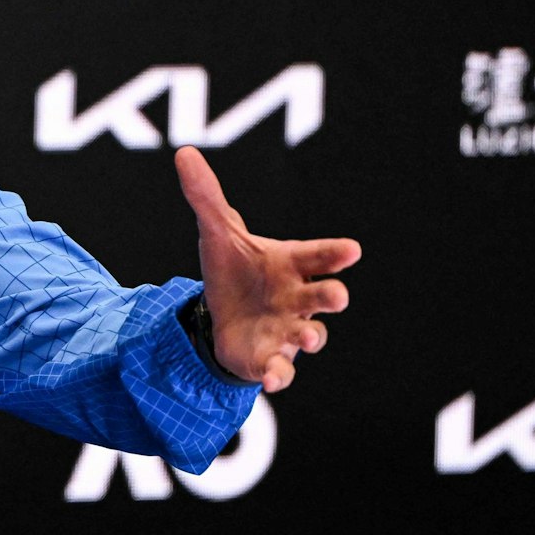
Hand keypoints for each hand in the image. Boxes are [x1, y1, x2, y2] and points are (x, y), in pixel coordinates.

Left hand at [174, 147, 360, 393]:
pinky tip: (273, 380)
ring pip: (310, 336)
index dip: (334, 253)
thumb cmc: (235, 270)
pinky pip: (281, 369)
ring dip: (311, 338)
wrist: (223, 315)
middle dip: (331, 297)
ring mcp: (287, 330)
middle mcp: (297, 297)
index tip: (351, 249)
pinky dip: (280, 375)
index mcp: (291, 264)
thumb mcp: (217, 233)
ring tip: (306, 339)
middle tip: (338, 296)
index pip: (318, 255)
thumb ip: (206, 197)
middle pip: (322, 296)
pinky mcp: (270, 358)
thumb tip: (183, 153)